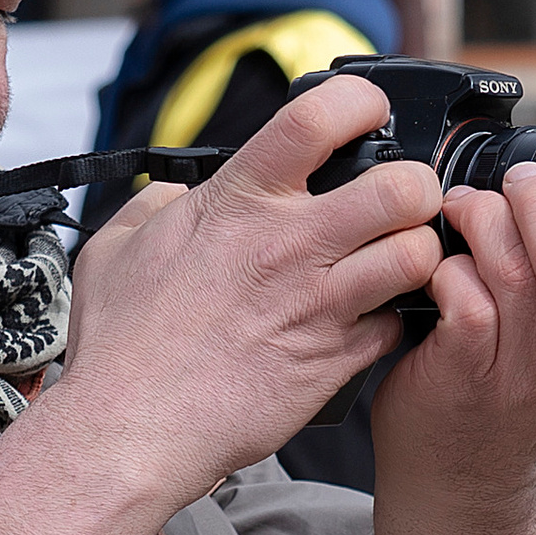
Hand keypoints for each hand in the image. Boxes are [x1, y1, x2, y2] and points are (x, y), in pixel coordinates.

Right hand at [56, 74, 442, 521]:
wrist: (129, 430)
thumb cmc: (120, 346)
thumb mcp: (117, 248)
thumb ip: (157, 205)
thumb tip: (181, 195)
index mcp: (237, 201)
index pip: (320, 116)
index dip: (360, 104)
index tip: (366, 117)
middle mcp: (288, 245)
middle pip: (404, 186)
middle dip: (416, 188)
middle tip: (399, 205)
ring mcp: (318, 305)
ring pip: (418, 256)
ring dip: (417, 255)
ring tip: (393, 263)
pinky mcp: (334, 361)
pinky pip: (397, 326)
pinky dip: (391, 323)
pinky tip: (364, 324)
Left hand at [369, 154, 535, 515]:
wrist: (461, 467)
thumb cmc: (521, 390)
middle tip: (521, 180)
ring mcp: (518, 376)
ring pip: (515, 276)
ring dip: (491, 222)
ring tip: (472, 204)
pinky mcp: (463, 377)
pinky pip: (468, 302)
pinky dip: (453, 266)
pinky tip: (445, 259)